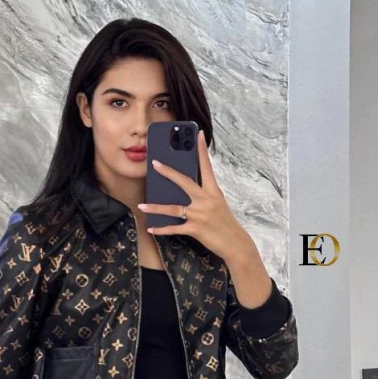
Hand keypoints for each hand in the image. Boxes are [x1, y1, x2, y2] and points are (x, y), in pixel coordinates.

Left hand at [139, 129, 251, 262]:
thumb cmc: (225, 223)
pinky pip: (174, 229)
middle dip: (168, 172)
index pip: (207, 167)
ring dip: (156, 207)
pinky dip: (161, 229)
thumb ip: (204, 195)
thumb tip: (186, 189)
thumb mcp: (218, 204)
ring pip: (173, 208)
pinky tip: (151, 228)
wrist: (235, 243)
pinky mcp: (196, 229)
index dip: (202, 151)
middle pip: (184, 182)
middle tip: (154, 163)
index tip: (198, 134)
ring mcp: (200, 215)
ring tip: (142, 205)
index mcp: (213, 192)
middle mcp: (206, 200)